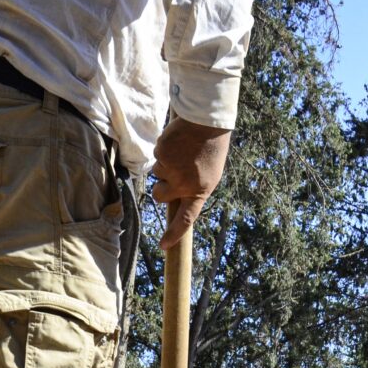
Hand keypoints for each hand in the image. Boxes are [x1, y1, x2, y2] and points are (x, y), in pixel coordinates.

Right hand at [152, 117, 231, 248]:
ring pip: (157, 173)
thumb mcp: (209, 175)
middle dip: (162, 187)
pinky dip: (164, 149)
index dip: (174, 233)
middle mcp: (183, 184)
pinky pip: (156, 155)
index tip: (164, 246)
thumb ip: (193, 189)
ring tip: (183, 151)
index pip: (185, 219)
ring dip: (166, 164)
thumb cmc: (211, 149)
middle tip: (174, 172)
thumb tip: (177, 199)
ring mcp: (170, 169)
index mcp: (199, 191)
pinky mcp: (161, 153)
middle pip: (160, 195)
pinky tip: (177, 142)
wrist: (208, 121)